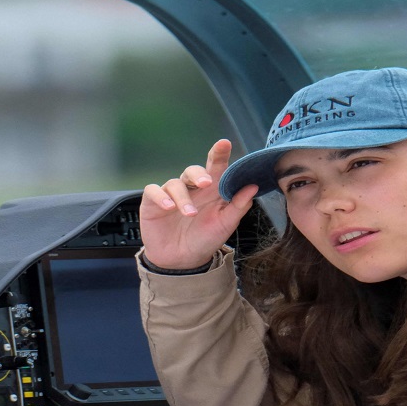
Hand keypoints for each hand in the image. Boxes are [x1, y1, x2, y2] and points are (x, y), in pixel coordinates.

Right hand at [139, 139, 260, 269]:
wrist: (182, 261)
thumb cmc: (205, 239)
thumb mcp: (226, 224)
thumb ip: (239, 206)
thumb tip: (253, 186)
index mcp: (212, 190)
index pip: (216, 167)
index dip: (219, 153)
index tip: (224, 144)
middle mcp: (191, 188)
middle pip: (193, 170)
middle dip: (200, 174)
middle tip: (207, 184)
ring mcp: (171, 194)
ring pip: (175, 183)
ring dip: (183, 198)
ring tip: (190, 214)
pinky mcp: (153, 202)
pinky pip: (153, 191)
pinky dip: (161, 197)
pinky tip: (169, 207)